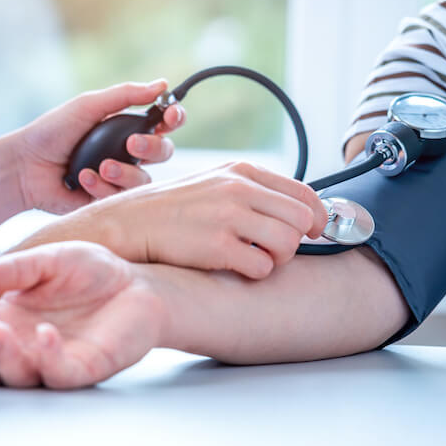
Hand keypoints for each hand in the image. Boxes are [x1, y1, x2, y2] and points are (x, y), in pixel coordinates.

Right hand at [0, 242, 162, 388]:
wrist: (137, 282)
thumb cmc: (91, 272)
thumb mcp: (49, 260)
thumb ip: (13, 270)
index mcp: (9, 324)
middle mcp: (26, 348)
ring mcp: (54, 362)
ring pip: (18, 378)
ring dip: (4, 359)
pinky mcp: (84, 369)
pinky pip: (59, 374)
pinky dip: (47, 358)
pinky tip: (45, 334)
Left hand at [8, 80, 185, 213]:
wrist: (26, 167)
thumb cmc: (53, 132)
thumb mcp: (89, 106)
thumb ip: (126, 95)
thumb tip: (162, 84)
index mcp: (128, 127)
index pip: (164, 122)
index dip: (174, 117)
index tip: (170, 115)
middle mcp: (129, 153)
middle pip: (164, 152)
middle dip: (152, 148)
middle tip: (132, 145)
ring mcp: (121, 178)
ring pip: (146, 179)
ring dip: (124, 172)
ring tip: (100, 167)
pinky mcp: (110, 200)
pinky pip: (124, 198)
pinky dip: (103, 187)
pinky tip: (83, 179)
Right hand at [25, 162, 328, 278]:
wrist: (127, 224)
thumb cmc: (173, 211)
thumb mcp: (214, 186)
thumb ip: (254, 194)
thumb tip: (302, 214)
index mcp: (242, 171)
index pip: (305, 193)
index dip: (318, 217)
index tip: (313, 233)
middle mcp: (238, 188)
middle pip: (303, 219)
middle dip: (296, 241)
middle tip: (273, 250)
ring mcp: (228, 215)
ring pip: (288, 244)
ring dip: (276, 259)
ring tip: (251, 258)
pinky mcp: (217, 245)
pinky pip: (263, 267)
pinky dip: (255, 273)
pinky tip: (233, 267)